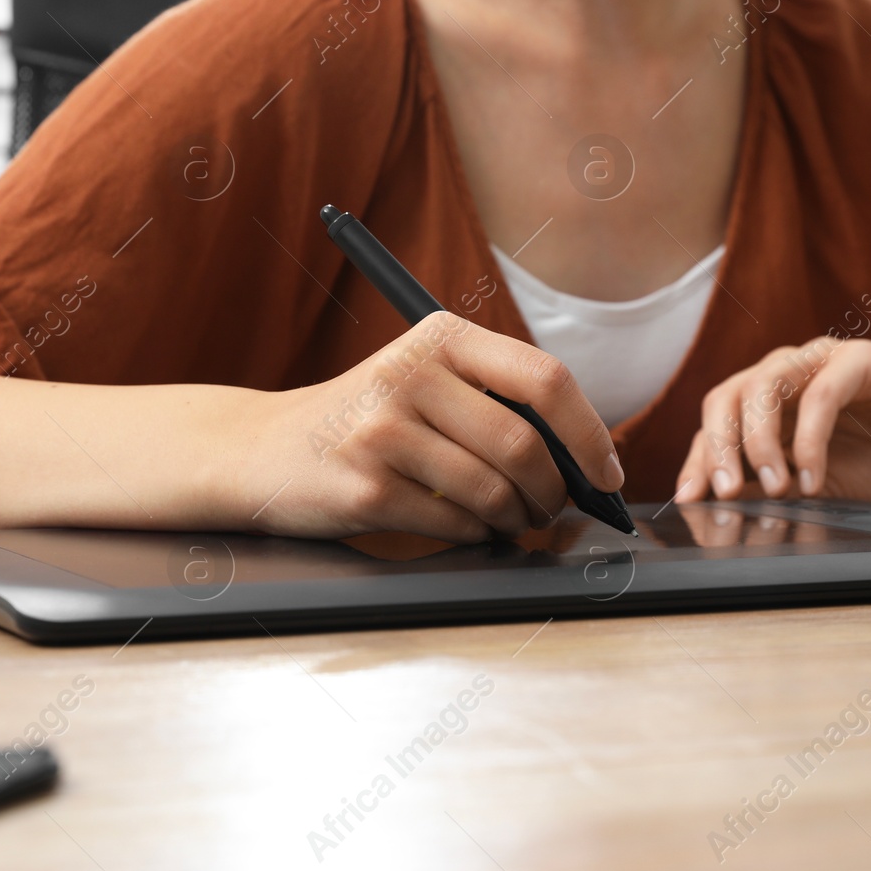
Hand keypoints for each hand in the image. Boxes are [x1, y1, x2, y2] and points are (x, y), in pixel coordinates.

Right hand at [228, 312, 622, 542]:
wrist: (262, 449)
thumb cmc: (365, 419)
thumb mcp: (423, 378)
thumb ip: (496, 398)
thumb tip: (589, 457)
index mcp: (438, 336)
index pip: (544, 378)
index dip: (591, 432)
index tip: (608, 472)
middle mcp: (409, 373)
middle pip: (525, 444)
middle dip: (555, 491)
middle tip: (554, 508)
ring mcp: (383, 430)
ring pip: (495, 491)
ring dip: (516, 518)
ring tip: (509, 519)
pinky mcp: (366, 487)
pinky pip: (456, 523)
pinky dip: (474, 534)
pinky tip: (464, 526)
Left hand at [675, 337, 870, 506]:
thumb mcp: (814, 489)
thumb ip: (768, 487)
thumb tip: (714, 506)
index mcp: (770, 403)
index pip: (716, 423)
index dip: (698, 459)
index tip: (690, 500)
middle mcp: (789, 374)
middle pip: (728, 396)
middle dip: (719, 447)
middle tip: (728, 494)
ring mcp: (823, 361)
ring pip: (764, 385)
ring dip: (759, 441)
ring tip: (773, 488)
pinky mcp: (862, 359)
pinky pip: (820, 392)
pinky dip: (809, 437)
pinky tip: (813, 478)